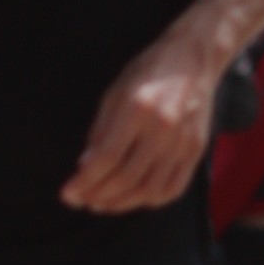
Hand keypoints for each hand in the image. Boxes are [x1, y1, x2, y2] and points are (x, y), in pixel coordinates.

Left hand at [61, 27, 219, 213]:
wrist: (194, 60)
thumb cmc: (149, 72)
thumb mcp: (115, 92)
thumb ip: (100, 131)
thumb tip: (85, 167)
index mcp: (137, 108)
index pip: (107, 158)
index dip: (84, 181)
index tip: (67, 194)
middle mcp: (162, 128)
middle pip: (126, 179)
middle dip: (97, 196)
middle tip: (81, 200)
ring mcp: (182, 143)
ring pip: (148, 190)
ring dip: (120, 204)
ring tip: (101, 204)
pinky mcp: (196, 151)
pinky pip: (172, 189)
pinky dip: (149, 200)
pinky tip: (132, 199)